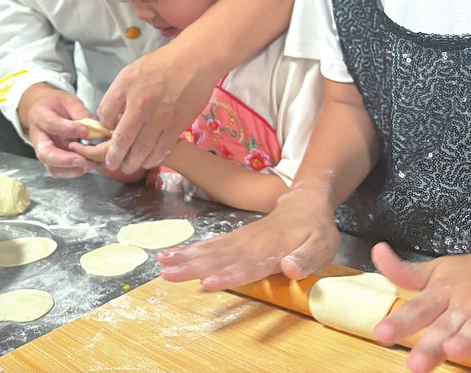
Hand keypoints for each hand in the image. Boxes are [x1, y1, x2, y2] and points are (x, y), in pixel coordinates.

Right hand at [25, 88, 95, 177]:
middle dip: (64, 160)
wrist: (45, 109)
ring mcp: (42, 150)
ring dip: (72, 169)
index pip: (50, 124)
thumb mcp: (68, 99)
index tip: (85, 131)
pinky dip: (73, 171)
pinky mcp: (50, 159)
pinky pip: (58, 171)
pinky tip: (86, 164)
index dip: (68, 129)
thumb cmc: (57, 104)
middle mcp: (37, 136)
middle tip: (84, 160)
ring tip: (90, 163)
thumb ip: (79, 111)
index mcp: (39, 115)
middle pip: (44, 153)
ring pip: (51, 167)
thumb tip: (94, 128)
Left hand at [98, 44, 215, 173]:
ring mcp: (160, 116)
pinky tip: (147, 161)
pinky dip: (152, 158)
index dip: (104, 126)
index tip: (107, 133)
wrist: (194, 62)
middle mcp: (140, 103)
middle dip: (114, 155)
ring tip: (127, 168)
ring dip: (132, 162)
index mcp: (125, 87)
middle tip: (110, 164)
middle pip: (121, 138)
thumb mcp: (132, 72)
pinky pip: (161, 148)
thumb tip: (112, 117)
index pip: (105, 114)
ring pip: (141, 148)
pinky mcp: (177, 125)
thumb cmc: (161, 64)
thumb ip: (119, 94)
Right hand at [157, 188, 340, 289]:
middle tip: (168, 275)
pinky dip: (191, 250)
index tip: (207, 281)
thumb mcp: (322, 245)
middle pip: (218, 258)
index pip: (246, 266)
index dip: (227, 275)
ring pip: (209, 250)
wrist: (304, 202)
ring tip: (162, 263)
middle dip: (192, 267)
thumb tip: (288, 267)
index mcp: (270, 250)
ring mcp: (240, 240)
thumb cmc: (316, 229)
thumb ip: (306, 258)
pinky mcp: (234, 238)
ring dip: (185, 257)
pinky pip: (210, 244)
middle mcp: (249, 244)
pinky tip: (174, 254)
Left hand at [372, 243, 470, 372]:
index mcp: (439, 292)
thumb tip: (377, 251)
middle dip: (429, 346)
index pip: (416, 308)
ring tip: (451, 350)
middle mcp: (459, 305)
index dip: (399, 322)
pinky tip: (470, 354)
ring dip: (463, 342)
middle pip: (442, 326)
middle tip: (414, 364)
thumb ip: (404, 272)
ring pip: (470, 330)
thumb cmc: (464, 275)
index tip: (381, 334)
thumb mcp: (434, 271)